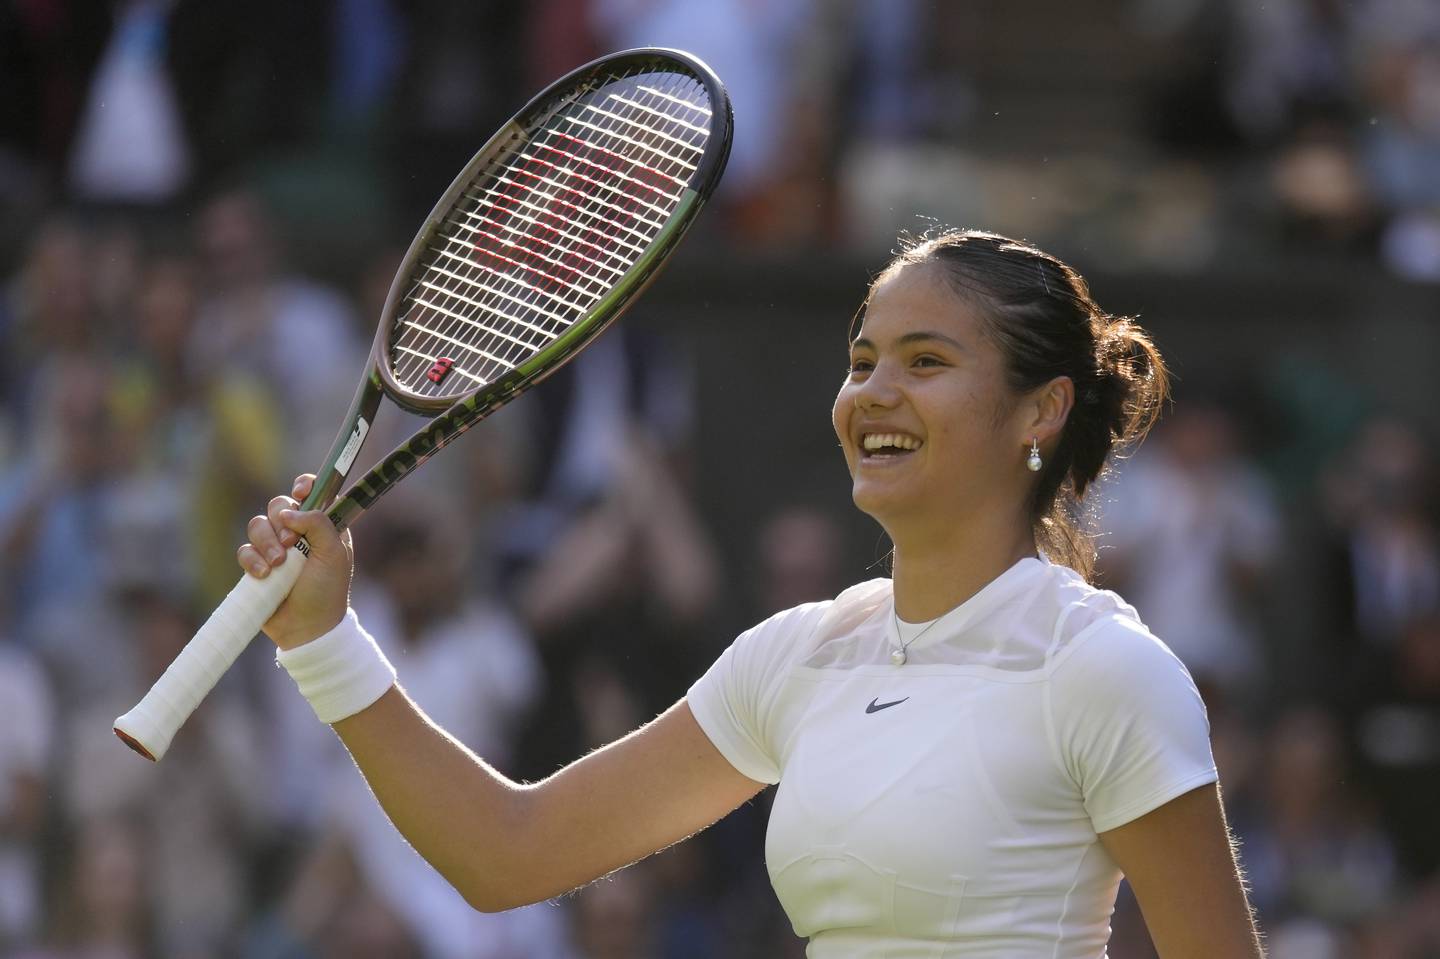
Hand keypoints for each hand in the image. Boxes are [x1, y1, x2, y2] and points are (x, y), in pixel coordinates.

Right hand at [236, 474, 353, 649]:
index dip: (304, 487)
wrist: (307, 629)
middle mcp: (298, 533)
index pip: (312, 493)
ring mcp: (275, 548)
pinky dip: (251, 560)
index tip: (300, 492)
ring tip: (278, 565)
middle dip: (280, 522)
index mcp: (322, 526)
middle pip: (277, 505)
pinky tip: (263, 575)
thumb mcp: (334, 555)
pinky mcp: (257, 565)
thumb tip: (290, 511)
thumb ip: (319, 525)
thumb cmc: (327, 591)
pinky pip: (244, 550)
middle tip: (289, 543)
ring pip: (257, 525)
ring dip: (265, 542)